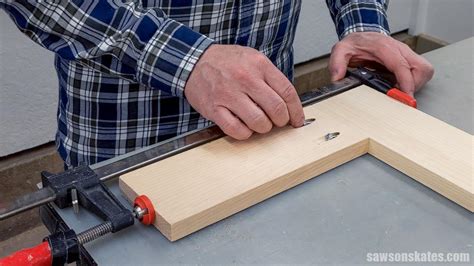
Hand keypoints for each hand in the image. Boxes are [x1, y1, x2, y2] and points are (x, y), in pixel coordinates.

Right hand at [185, 44, 304, 139]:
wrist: (193, 61)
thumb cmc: (225, 61)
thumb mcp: (252, 58)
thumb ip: (270, 77)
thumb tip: (288, 102)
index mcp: (259, 65)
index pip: (287, 92)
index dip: (296, 111)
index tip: (297, 120)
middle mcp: (245, 79)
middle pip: (276, 109)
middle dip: (281, 121)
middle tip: (278, 122)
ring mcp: (229, 94)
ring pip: (259, 122)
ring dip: (264, 128)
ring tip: (260, 123)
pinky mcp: (215, 109)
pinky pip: (237, 130)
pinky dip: (245, 133)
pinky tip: (244, 127)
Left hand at [329, 32, 433, 95]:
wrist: (361, 35)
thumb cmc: (355, 43)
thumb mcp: (341, 50)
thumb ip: (337, 63)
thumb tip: (337, 79)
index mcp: (384, 47)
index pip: (401, 65)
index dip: (406, 82)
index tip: (405, 97)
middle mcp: (399, 49)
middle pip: (420, 69)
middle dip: (413, 85)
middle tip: (399, 96)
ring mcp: (406, 54)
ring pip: (424, 71)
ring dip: (415, 84)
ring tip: (399, 91)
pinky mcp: (408, 59)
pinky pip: (420, 72)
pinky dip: (414, 82)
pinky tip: (400, 86)